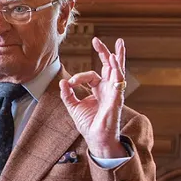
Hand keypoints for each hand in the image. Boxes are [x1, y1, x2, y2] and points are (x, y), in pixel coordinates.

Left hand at [60, 36, 129, 158]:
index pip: (91, 75)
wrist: (96, 139)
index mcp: (100, 90)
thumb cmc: (89, 124)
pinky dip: (117, 70)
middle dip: (105, 52)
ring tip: (118, 44)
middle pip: (109, 67)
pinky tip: (115, 60)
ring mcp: (114, 93)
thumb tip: (62, 82)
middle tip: (98, 40)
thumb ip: (67, 94)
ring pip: (118, 70)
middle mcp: (108, 89)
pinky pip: (118, 81)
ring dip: (117, 57)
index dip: (79, 77)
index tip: (70, 82)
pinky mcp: (116, 98)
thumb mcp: (73, 107)